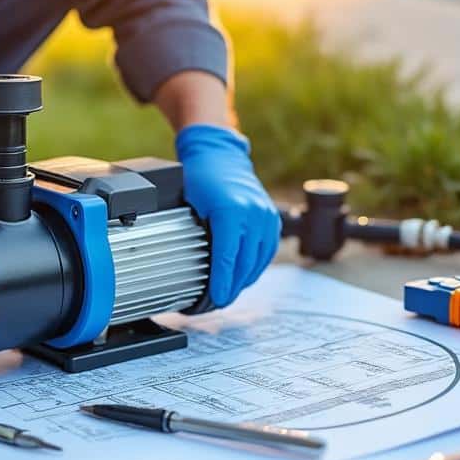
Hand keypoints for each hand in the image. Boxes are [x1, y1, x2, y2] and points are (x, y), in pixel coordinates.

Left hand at [176, 124, 281, 306]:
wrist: (221, 156)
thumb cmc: (200, 179)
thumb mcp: (190, 207)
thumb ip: (195, 237)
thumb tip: (188, 269)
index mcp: (230, 212)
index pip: (226, 259)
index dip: (221, 284)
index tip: (215, 300)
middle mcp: (252, 215)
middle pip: (243, 264)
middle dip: (231, 287)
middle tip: (218, 303)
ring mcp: (265, 217)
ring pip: (256, 261)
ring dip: (243, 280)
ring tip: (229, 293)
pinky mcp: (271, 219)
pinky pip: (266, 251)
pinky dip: (255, 266)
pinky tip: (243, 276)